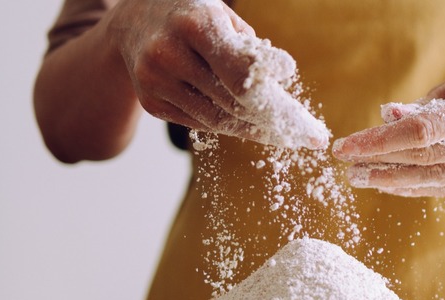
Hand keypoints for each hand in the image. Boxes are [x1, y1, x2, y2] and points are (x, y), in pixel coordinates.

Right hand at [107, 0, 326, 148]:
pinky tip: (251, 126)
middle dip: (276, 121)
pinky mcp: (152, 103)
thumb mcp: (225, 18)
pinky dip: (229, 125)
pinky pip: (201, 124)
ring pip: (219, 120)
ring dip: (257, 130)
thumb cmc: (196, 18)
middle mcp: (169, 54)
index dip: (273, 96)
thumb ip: (252, 50)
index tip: (302, 117)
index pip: (240, 72)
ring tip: (286, 137)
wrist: (135, 23)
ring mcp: (155, 81)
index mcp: (194, 24)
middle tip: (309, 135)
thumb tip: (280, 81)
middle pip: (234, 102)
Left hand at [332, 62, 444, 195]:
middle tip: (348, 166)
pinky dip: (415, 187)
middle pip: (428, 156)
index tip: (346, 146)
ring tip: (362, 177)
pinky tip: (389, 184)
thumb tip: (385, 118)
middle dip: (381, 162)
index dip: (381, 141)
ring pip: (437, 178)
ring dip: (393, 180)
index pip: (424, 128)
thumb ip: (421, 106)